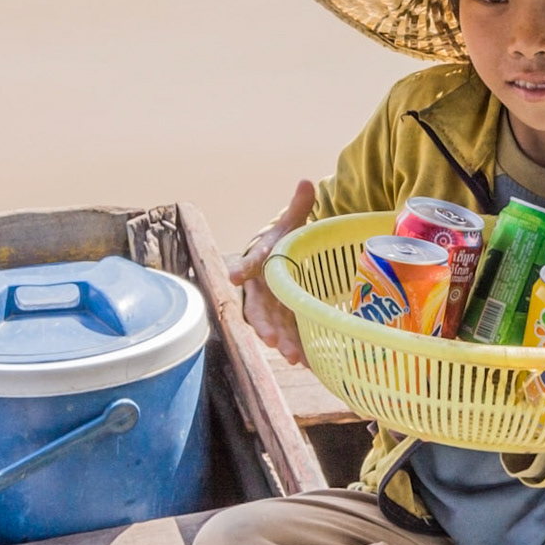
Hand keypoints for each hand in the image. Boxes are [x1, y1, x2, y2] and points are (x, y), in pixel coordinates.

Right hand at [228, 179, 314, 365]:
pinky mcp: (283, 319)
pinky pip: (288, 334)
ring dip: (282, 342)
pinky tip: (311, 363)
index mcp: (259, 262)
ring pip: (272, 326)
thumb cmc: (281, 240)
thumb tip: (306, 181)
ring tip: (295, 357)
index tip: (233, 278)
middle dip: (265, 324)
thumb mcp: (291, 223)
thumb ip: (298, 206)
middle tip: (272, 339)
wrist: (279, 257)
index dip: (241, 270)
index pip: (247, 265)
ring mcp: (271, 307)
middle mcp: (260, 288)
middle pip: (258, 308)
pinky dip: (298, 347)